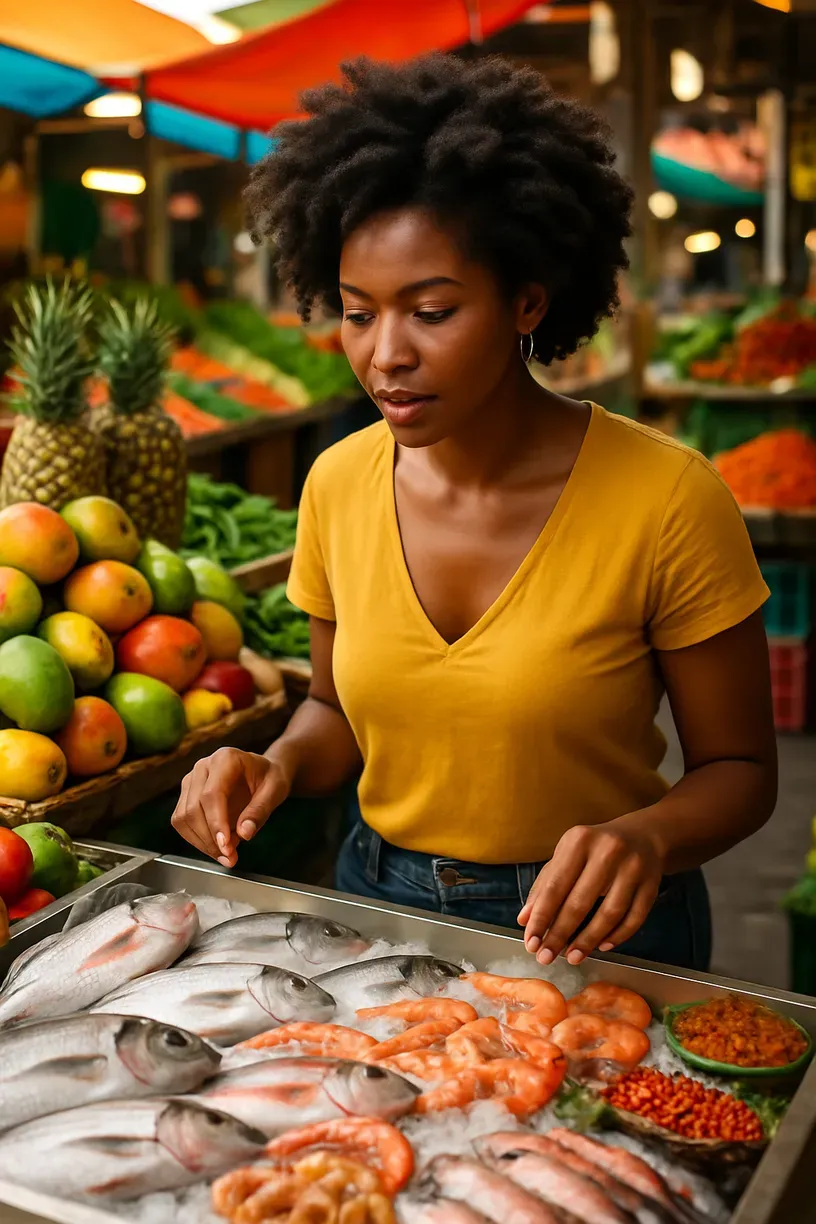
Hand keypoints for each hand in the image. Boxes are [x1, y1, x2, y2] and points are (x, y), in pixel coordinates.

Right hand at [171, 747, 290, 867]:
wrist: (262, 772)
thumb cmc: (269, 778)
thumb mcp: (276, 791)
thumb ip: (260, 811)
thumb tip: (244, 833)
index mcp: (226, 759)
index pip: (212, 794)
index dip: (216, 823)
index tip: (226, 847)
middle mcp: (203, 767)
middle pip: (193, 808)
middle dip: (209, 839)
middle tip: (230, 857)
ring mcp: (191, 780)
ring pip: (183, 818)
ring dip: (201, 843)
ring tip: (226, 855)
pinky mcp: (186, 795)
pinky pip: (182, 822)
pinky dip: (197, 840)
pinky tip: (217, 847)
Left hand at [517, 820, 663, 965]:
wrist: (642, 835)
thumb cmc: (595, 848)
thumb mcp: (567, 855)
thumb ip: (544, 885)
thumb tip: (525, 920)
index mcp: (579, 841)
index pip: (555, 886)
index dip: (542, 917)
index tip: (531, 942)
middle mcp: (608, 851)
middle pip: (580, 902)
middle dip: (560, 934)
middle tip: (546, 957)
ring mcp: (633, 868)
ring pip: (609, 914)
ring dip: (588, 940)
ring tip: (572, 957)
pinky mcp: (652, 885)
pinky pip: (634, 918)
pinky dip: (617, 936)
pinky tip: (601, 946)